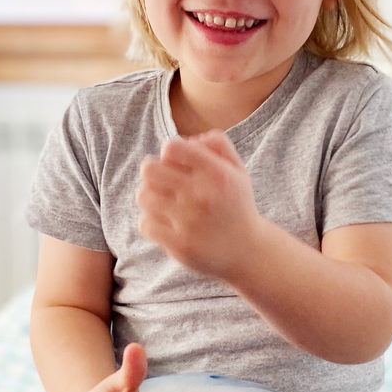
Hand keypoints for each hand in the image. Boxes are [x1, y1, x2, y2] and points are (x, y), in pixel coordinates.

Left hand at [136, 131, 260, 279]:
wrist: (248, 252)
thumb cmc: (237, 206)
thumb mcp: (238, 170)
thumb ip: (218, 144)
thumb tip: (189, 139)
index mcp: (217, 173)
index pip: (171, 148)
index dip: (168, 153)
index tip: (174, 164)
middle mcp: (203, 195)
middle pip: (149, 169)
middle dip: (153, 173)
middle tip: (163, 183)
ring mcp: (189, 222)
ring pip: (143, 196)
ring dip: (150, 198)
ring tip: (164, 204)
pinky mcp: (179, 245)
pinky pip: (145, 223)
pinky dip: (151, 222)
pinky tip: (166, 224)